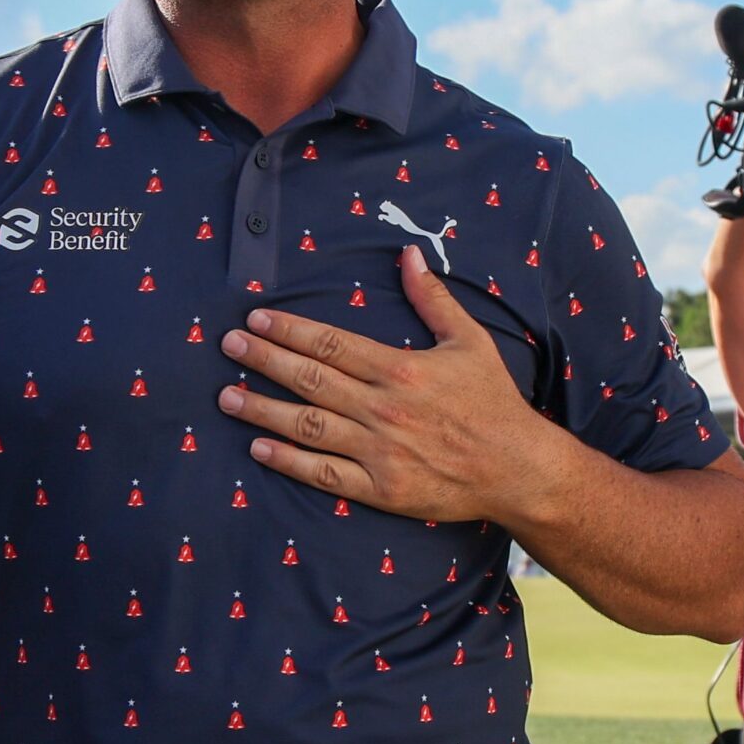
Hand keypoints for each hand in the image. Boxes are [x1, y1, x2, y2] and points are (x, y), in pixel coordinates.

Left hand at [217, 245, 556, 524]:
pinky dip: (289, 461)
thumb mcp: (469, 341)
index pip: (331, 344)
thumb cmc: (493, 402)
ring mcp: (379, 451)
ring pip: (308, 426)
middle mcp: (383, 409)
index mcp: (401, 369)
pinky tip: (259, 447)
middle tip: (229, 346)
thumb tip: (408, 254)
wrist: (517, 469)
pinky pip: (324, 473)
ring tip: (227, 396)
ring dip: (263, 409)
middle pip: (310, 380)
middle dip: (264, 360)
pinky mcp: (380, 488)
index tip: (256, 320)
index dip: (289, 330)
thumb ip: (433, 298)